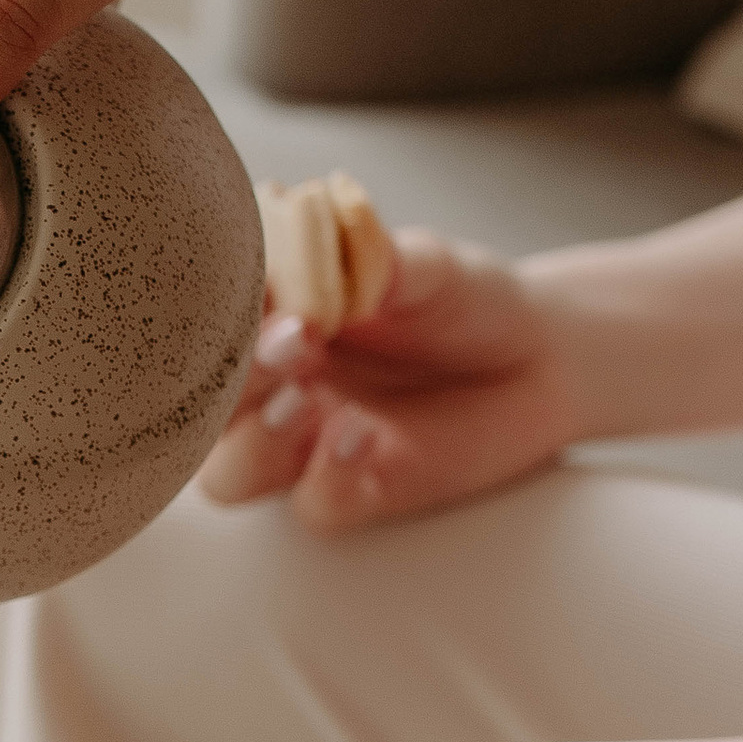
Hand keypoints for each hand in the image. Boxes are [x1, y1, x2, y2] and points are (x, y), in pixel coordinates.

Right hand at [199, 234, 588, 529]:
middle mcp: (267, 390)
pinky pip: (313, 505)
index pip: (201, 327)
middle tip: (291, 341)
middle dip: (234, 378)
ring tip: (304, 402)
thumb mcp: (426, 264)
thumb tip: (334, 235)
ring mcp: (303, 448)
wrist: (542, 357)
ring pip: (230, 474)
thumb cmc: (465, 301)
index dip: (210, 316)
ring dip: (256, 441)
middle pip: (200, 409)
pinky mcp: (353, 493)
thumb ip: (376, 257)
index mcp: (264, 323)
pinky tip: (359, 437)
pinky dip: (325, 477)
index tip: (249, 294)